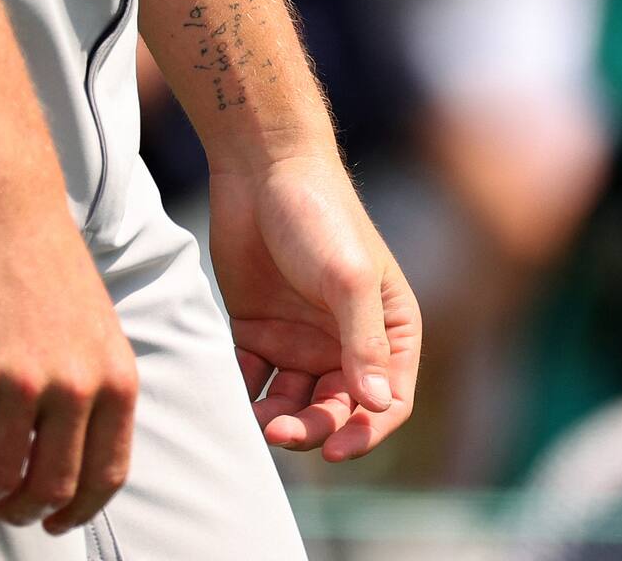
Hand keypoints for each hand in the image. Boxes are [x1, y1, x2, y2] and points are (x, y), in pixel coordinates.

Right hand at [0, 197, 137, 532]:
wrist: (6, 208)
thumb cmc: (46, 266)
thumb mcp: (97, 331)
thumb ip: (93, 389)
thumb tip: (67, 453)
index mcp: (117, 380)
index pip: (107, 476)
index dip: (77, 513)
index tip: (52, 523)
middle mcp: (79, 387)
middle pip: (52, 488)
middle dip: (19, 510)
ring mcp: (25, 379)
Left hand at [209, 151, 420, 460]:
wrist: (261, 169)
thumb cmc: (320, 215)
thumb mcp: (348, 278)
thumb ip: (362, 342)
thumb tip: (378, 404)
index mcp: (389, 329)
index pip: (388, 401)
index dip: (366, 432)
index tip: (335, 451)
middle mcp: (346, 340)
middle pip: (336, 408)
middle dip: (313, 428)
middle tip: (280, 431)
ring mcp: (300, 336)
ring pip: (293, 401)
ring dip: (278, 418)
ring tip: (255, 419)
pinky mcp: (256, 329)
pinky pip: (253, 377)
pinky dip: (245, 392)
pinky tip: (232, 391)